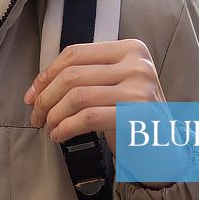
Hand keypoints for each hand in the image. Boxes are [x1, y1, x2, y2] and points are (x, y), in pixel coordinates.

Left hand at [24, 39, 165, 145]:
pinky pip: (87, 117)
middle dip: (46, 96)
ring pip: (77, 96)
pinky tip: (59, 135)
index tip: (33, 93)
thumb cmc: (132, 117)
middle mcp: (138, 64)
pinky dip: (66, 127)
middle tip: (36, 114)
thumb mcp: (112, 86)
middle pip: (73, 74)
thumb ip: (85, 76)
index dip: (48, 73)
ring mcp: (140, 88)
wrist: (165, 150)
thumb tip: (38, 85)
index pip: (76, 53)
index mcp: (131, 49)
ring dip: (54, 114)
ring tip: (48, 127)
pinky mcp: (137, 115)